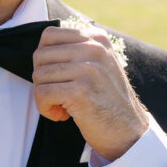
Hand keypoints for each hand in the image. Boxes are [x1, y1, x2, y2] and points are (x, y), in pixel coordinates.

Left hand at [32, 25, 148, 161]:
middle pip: (40, 56)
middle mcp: (94, 49)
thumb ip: (76, 51)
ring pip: (38, 75)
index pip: (49, 36)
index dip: (44, 60)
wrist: (128, 131)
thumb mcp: (98, 65)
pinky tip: (61, 115)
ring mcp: (88, 69)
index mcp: (97, 39)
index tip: (56, 78)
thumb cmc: (106, 100)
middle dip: (41, 80)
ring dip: (43, 97)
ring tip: (62, 107)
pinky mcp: (80, 91)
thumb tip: (41, 48)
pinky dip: (45, 108)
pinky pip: (42, 94)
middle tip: (57, 96)